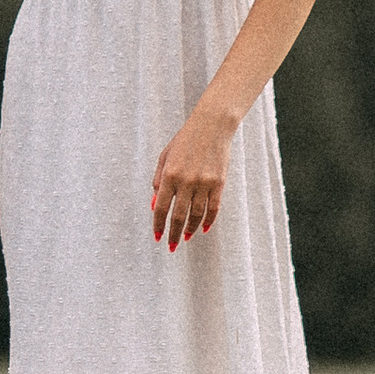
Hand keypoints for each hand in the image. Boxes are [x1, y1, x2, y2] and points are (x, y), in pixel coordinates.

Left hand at [150, 108, 228, 251]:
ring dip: (190, 230)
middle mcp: (186, 181)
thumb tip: (155, 204)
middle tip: (171, 246)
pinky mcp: (219, 183)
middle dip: (174, 234)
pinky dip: (208, 221)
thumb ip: (159, 180)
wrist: (211, 126)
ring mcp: (204, 183)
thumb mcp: (165, 157)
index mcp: (170, 175)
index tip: (157, 237)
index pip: (161, 208)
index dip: (158, 225)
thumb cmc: (184, 141)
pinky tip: (202, 229)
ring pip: (196, 215)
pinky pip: (213, 208)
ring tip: (185, 239)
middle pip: (178, 216)